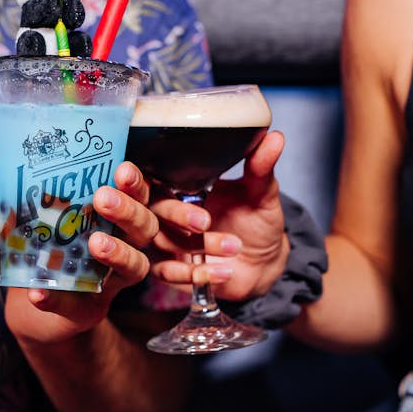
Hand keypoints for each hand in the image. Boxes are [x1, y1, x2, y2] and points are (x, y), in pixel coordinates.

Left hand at [0, 161, 157, 345]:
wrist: (33, 298)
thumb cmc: (41, 248)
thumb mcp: (25, 224)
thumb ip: (9, 209)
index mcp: (112, 218)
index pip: (137, 195)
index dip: (136, 183)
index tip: (122, 169)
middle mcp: (123, 246)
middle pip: (145, 227)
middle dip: (129, 211)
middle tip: (103, 198)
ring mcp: (111, 281)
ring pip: (135, 266)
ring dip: (118, 253)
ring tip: (95, 244)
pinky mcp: (88, 311)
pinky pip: (78, 307)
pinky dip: (55, 300)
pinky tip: (38, 292)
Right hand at [149, 131, 287, 299]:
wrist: (263, 264)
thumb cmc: (257, 222)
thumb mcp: (260, 194)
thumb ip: (261, 168)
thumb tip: (275, 137)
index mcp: (178, 186)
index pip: (149, 178)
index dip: (137, 178)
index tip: (139, 176)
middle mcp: (165, 213)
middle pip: (152, 210)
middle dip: (176, 215)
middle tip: (204, 221)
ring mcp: (165, 243)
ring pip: (162, 243)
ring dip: (199, 246)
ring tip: (234, 246)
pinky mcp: (171, 271)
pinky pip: (170, 274)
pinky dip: (198, 274)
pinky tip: (225, 271)